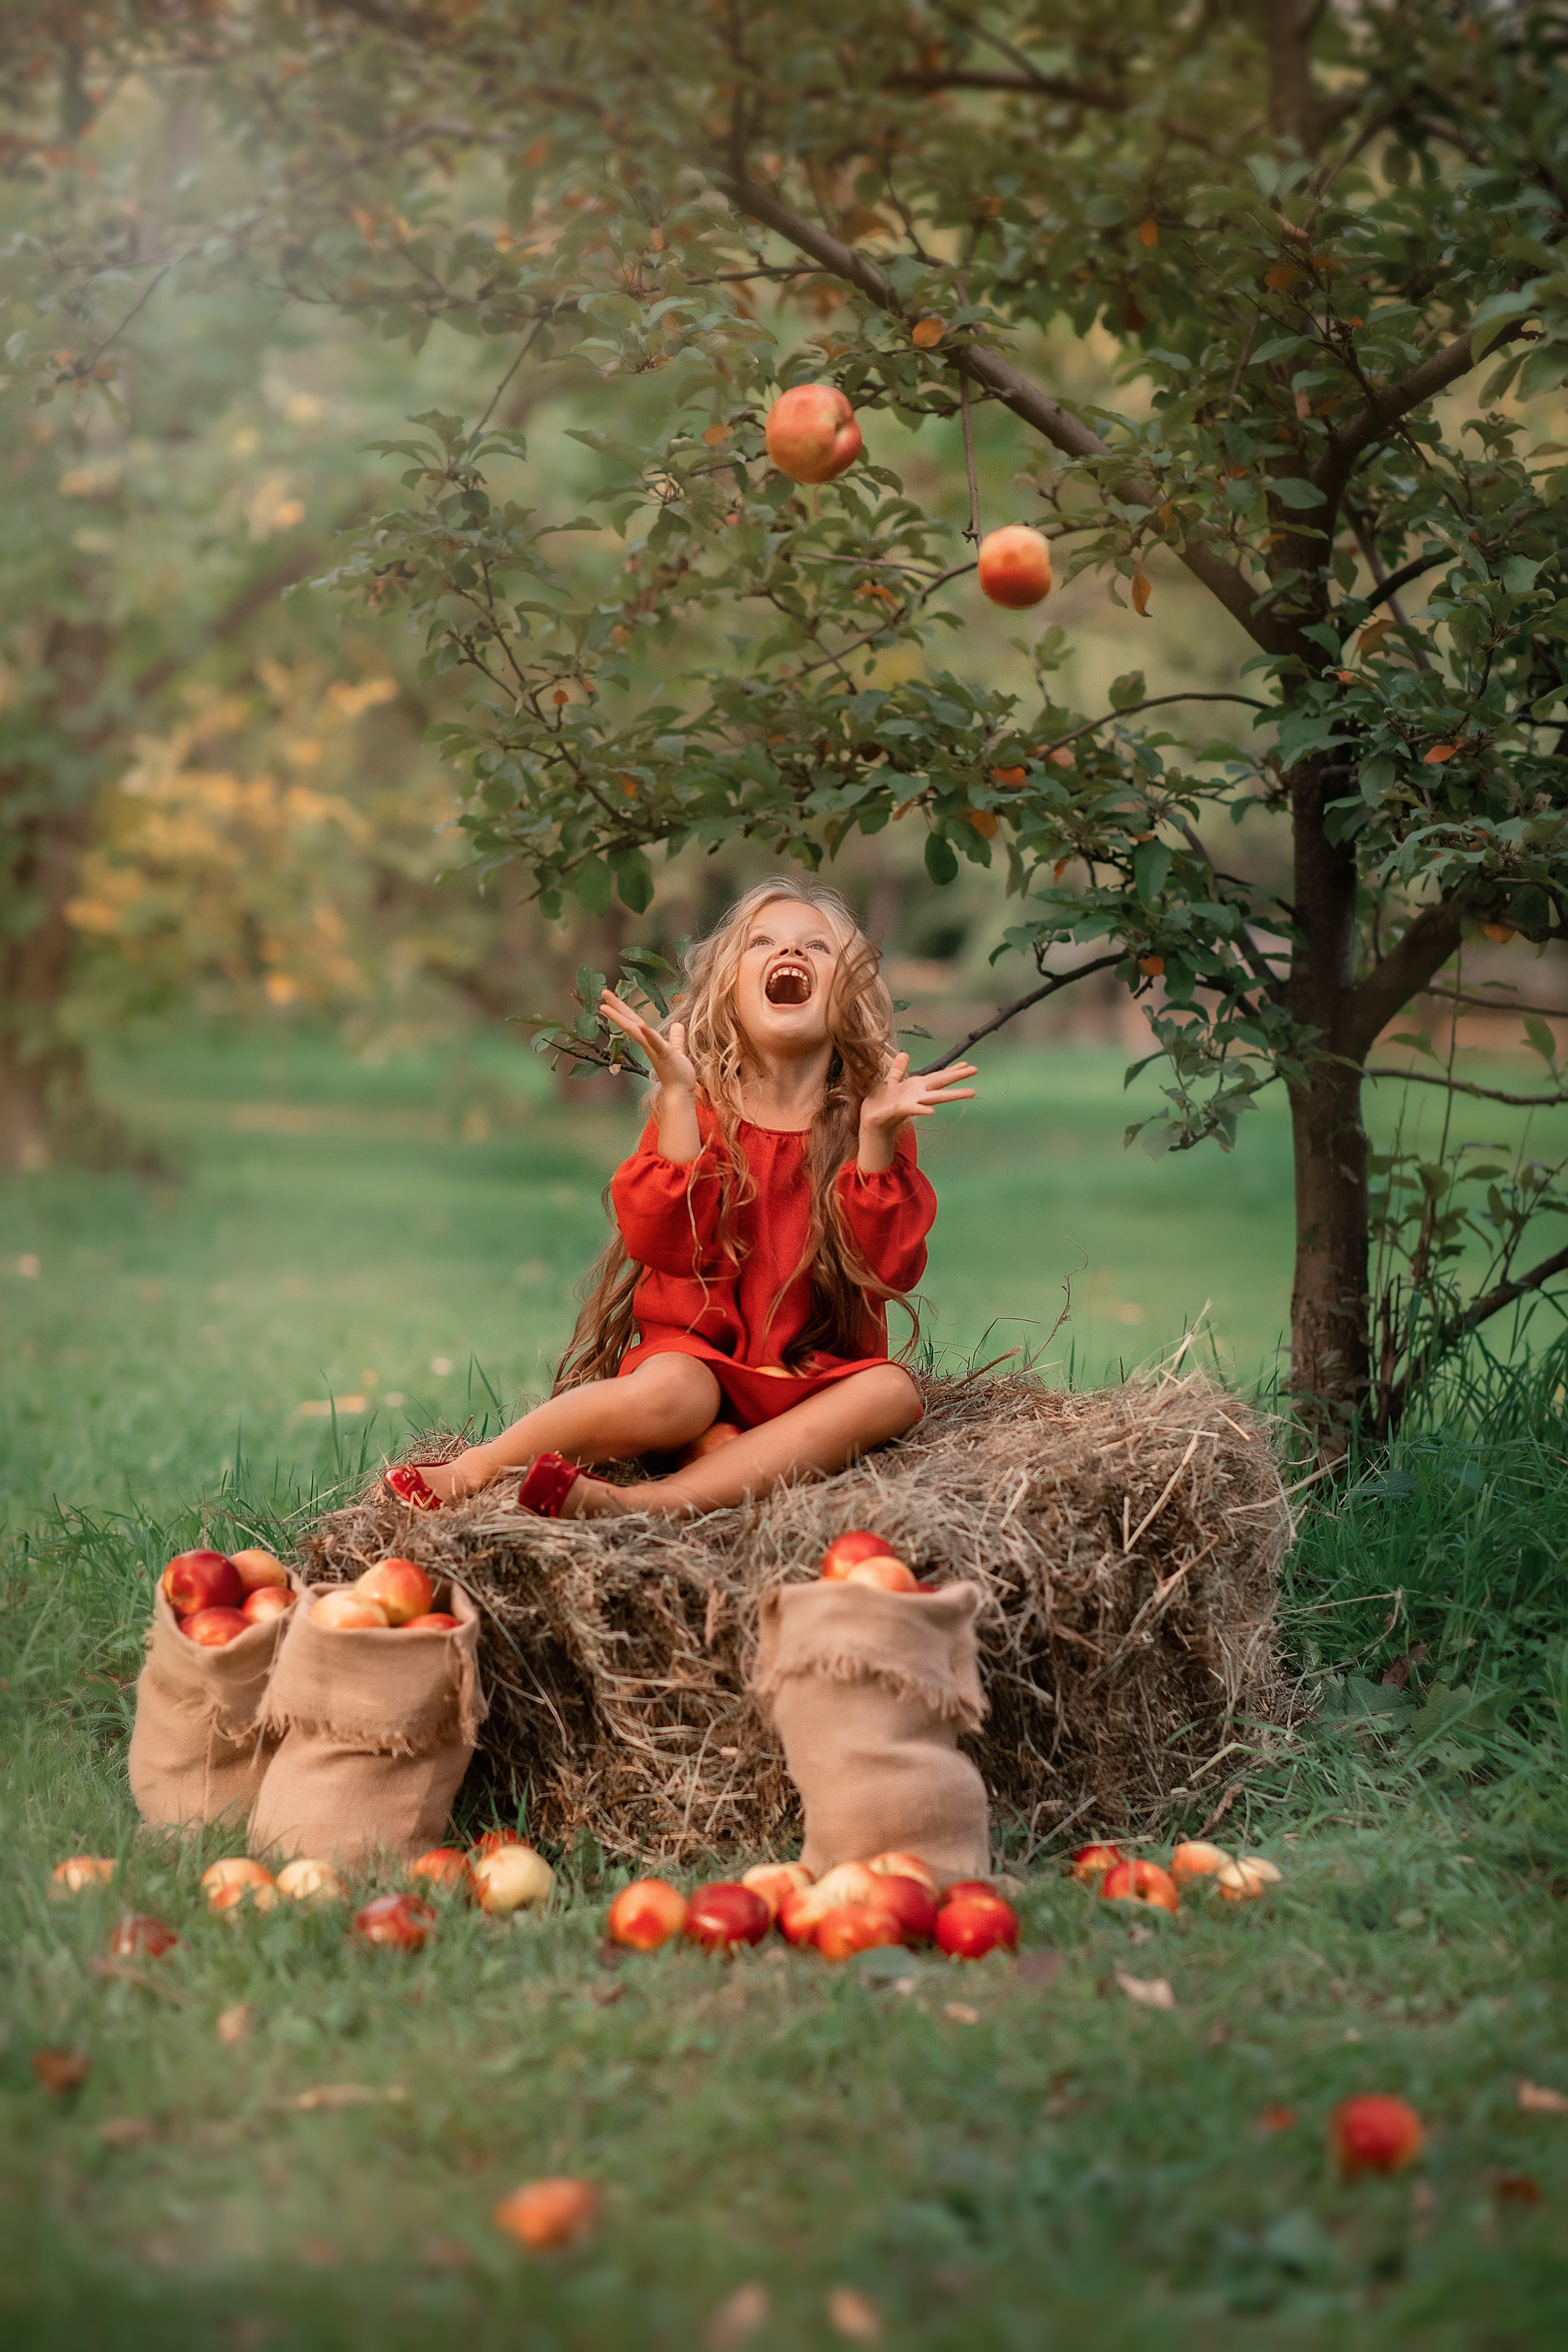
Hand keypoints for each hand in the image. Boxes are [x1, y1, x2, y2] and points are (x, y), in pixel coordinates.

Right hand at [600, 993, 696, 1094]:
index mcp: (650, 1040)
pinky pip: (655, 1043)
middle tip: (603, 992)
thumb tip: (677, 1025)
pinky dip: (648, 1034)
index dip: (623, 1008)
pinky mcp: (664, 1054)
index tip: (610, 996)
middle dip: (617, 1007)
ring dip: (621, 1017)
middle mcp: (648, 1043)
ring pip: (635, 1029)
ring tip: (606, 1006)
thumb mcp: (676, 1050)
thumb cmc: (677, 1074)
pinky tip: (642, 1025)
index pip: (634, 1020)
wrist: (680, 1092)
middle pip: (630, 1021)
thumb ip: (676, 1038)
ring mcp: (654, 1049)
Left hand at [857, 1051, 976, 1171]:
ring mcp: (911, 1103)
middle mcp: (917, 1094)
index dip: (951, 1070)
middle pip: (940, 1083)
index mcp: (915, 1086)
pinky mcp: (899, 1110)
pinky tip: (932, 1112)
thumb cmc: (880, 1103)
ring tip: (970, 1092)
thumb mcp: (889, 1081)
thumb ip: (898, 1069)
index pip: (937, 1076)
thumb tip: (904, 1053)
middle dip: (957, 1077)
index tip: (966, 1064)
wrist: (870, 1121)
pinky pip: (913, 1109)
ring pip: (935, 1097)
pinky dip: (923, 1110)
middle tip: (975, 1070)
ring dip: (952, 1094)